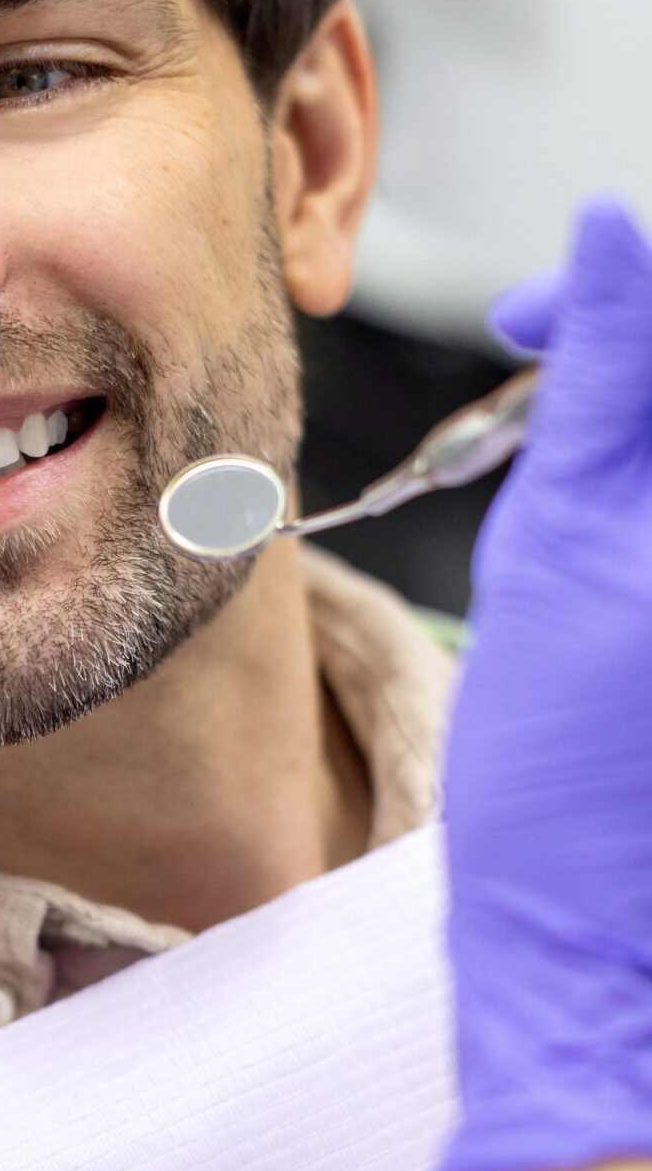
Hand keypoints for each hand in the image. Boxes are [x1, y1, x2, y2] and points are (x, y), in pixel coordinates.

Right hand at [431, 198, 651, 1170]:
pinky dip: (650, 490)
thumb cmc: (561, 779)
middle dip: (637, 364)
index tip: (531, 322)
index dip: (628, 294)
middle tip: (543, 375)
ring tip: (567, 472)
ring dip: (640, 428)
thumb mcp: (557, 550)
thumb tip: (611, 232)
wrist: (593, 938)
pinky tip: (609, 525)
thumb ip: (602, 380)